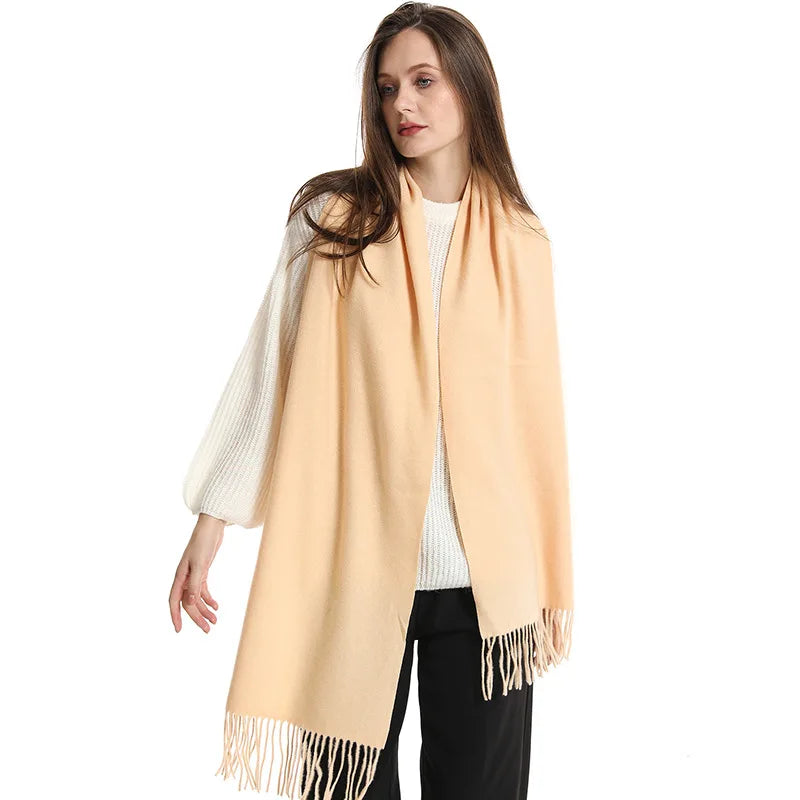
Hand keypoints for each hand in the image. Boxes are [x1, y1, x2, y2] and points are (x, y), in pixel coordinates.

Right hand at [169, 513, 224, 632]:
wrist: (212, 527)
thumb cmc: (203, 543)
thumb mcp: (200, 564)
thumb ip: (195, 584)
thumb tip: (190, 603)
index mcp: (179, 577)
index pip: (174, 601)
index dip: (175, 616)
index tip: (178, 630)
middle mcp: (184, 578)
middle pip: (188, 603)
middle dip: (197, 617)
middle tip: (208, 629)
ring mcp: (193, 575)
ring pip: (196, 598)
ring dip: (205, 609)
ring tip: (215, 621)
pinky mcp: (202, 571)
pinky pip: (203, 590)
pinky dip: (209, 599)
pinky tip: (216, 606)